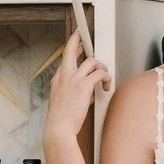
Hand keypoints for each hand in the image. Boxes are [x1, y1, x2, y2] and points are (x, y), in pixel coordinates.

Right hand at [44, 31, 111, 147]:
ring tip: (104, 79)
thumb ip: (74, 92)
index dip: (72, 49)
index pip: (65, 59)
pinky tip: (105, 87)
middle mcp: (64, 77)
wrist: (59, 129)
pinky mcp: (83, 86)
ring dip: (101, 68)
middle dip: (77, 40)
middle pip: (70, 51)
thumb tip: (89, 90)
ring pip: (91, 61)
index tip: (76, 43)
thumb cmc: (61, 120)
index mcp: (57, 80)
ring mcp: (73, 80)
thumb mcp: (63, 102)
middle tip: (82, 34)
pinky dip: (105, 79)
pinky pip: (99, 74)